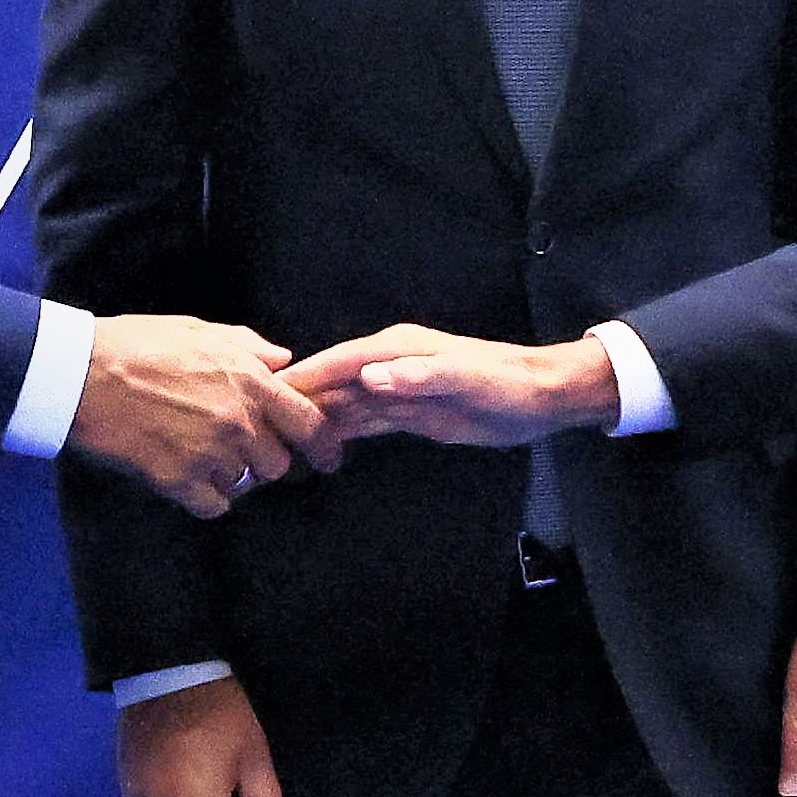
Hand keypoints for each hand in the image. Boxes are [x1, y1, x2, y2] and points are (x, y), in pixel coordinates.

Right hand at [71, 315, 328, 517]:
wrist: (81, 373)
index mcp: (250, 382)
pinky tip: (186, 480)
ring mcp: (210, 454)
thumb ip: (248, 346)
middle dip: (263, 458)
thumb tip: (283, 359)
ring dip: (230, 476)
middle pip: (277, 463)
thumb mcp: (199, 330)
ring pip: (244, 485)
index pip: (309, 423)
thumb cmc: (137, 344)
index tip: (328, 458)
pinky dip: (204, 498)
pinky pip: (212, 505)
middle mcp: (239, 422)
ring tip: (201, 458)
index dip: (324, 445)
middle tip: (236, 448)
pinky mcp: (178, 481)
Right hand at [281, 325, 619, 450]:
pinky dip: (339, 432)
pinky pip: (364, 422)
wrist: (540, 398)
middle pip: (333, 384)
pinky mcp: (408, 413)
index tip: (263, 395)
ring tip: (276, 442)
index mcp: (397, 351)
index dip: (300, 378)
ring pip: (344, 405)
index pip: (337, 362)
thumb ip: (420, 377)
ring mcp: (397, 390)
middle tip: (257, 428)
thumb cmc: (507, 384)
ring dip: (313, 420)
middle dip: (297, 402)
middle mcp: (389, 366)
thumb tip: (370, 378)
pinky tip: (316, 445)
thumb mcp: (467, 380)